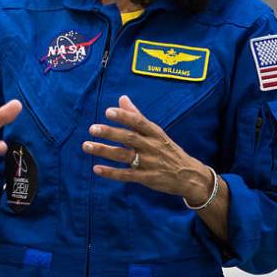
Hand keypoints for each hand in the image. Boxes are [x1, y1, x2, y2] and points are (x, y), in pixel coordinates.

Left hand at [83, 95, 212, 203]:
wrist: (190, 176)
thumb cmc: (168, 150)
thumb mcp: (157, 133)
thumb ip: (137, 116)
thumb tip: (122, 98)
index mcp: (155, 133)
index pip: (139, 122)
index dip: (124, 116)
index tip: (108, 111)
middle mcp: (152, 147)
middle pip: (129, 138)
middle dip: (110, 133)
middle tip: (92, 129)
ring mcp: (150, 163)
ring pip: (124, 156)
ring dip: (104, 150)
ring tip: (86, 146)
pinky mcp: (147, 178)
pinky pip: (127, 175)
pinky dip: (111, 173)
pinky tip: (96, 169)